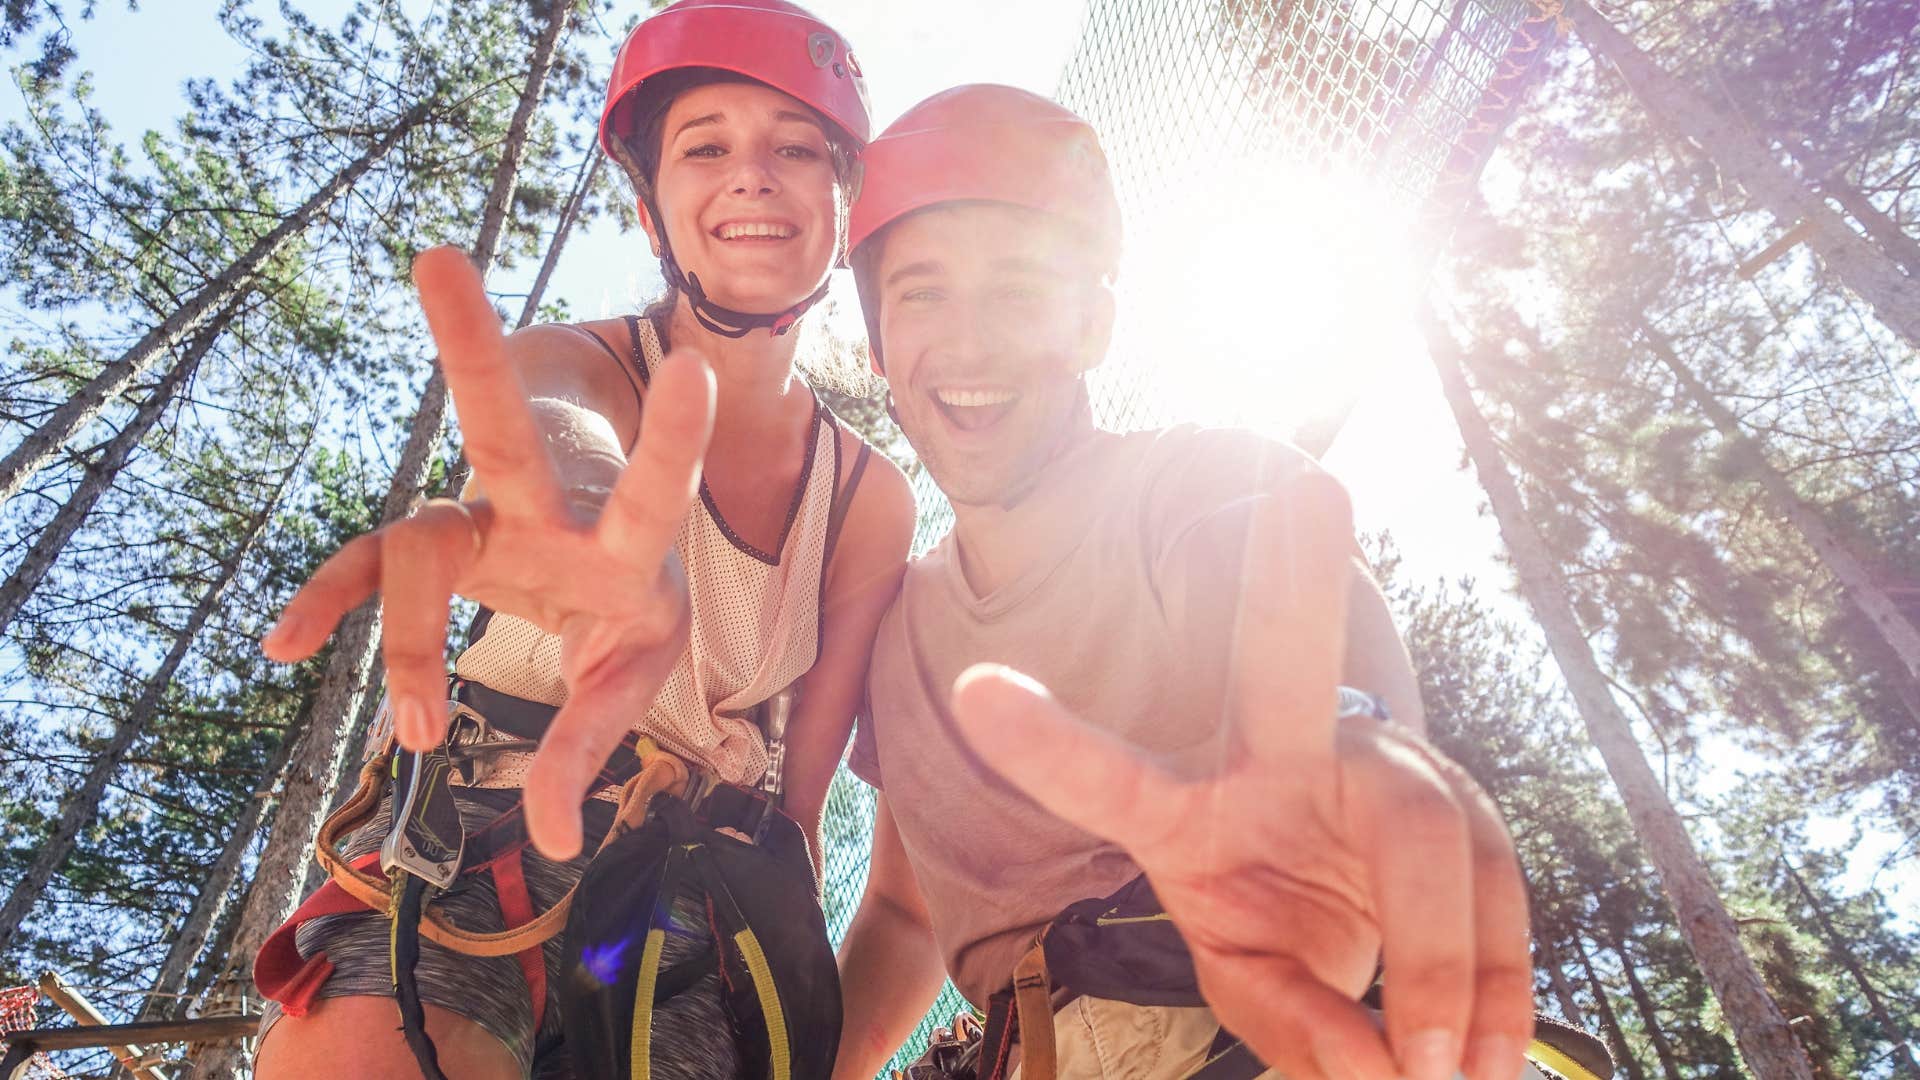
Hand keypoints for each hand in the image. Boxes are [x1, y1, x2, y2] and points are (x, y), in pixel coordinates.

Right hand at [262, 246, 715, 859]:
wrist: (595, 555)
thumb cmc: (632, 600)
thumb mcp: (640, 666)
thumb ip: (597, 742)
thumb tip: (559, 842)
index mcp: (627, 538)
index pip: (654, 485)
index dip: (672, 437)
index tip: (691, 367)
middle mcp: (545, 509)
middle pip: (503, 430)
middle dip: (472, 350)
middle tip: (436, 258)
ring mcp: (479, 522)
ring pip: (413, 535)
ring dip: (395, 621)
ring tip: (417, 731)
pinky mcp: (434, 546)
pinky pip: (367, 575)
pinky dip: (331, 605)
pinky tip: (286, 645)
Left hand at [949, 472, 1531, 1079]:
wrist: (1359, 933)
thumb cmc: (1278, 942)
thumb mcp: (1256, 991)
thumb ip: (1298, 1031)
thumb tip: (1380, 1072)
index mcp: (1187, 810)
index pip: (1111, 779)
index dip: (1049, 742)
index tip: (976, 689)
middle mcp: (1281, 757)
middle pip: (1289, 664)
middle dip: (1296, 579)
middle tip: (1310, 489)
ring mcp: (1376, 768)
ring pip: (1427, 826)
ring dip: (1444, 958)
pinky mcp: (1460, 806)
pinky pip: (1494, 878)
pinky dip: (1499, 980)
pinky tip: (1489, 1059)